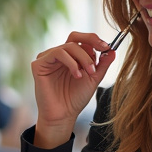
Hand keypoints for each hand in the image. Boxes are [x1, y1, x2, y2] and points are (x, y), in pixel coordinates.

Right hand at [30, 32, 114, 147]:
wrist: (63, 115)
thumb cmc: (75, 98)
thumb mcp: (93, 79)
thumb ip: (102, 65)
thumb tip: (113, 51)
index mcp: (71, 56)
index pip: (82, 40)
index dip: (95, 40)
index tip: (107, 47)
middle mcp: (59, 55)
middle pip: (74, 36)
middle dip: (90, 40)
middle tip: (102, 48)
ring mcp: (48, 58)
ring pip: (68, 46)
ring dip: (83, 57)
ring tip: (89, 72)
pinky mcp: (39, 64)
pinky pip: (57, 53)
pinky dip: (71, 62)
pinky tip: (77, 75)